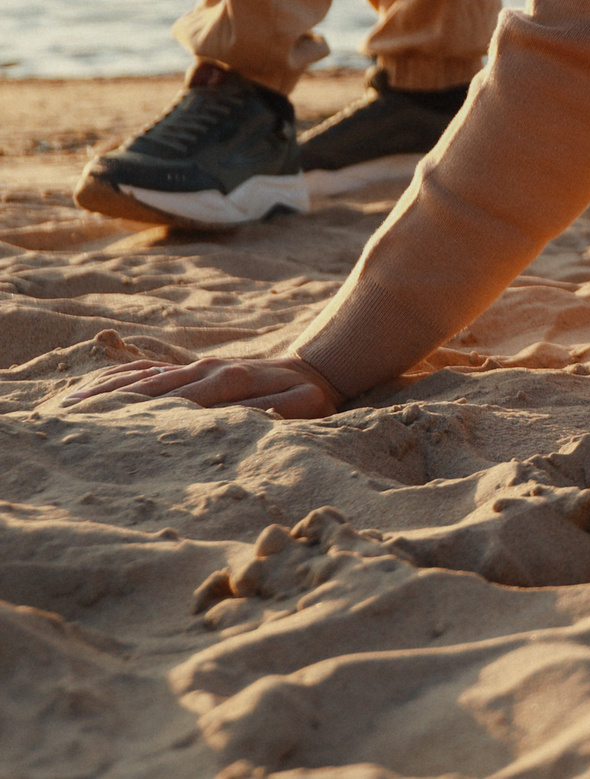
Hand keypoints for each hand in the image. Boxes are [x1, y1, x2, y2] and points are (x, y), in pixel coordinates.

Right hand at [66, 355, 342, 418]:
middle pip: (156, 389)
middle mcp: (208, 372)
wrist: (313, 367)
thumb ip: (283, 411)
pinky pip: (146, 374)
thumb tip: (256, 418)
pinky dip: (117, 382)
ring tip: (73, 407)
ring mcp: (196, 370)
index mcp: (232, 381)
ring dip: (110, 393)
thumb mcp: (305, 405)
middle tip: (82, 419)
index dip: (158, 410)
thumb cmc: (309, 396)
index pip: (187, 399)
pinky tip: (86, 393)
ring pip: (146, 380)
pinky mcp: (190, 372)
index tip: (127, 425)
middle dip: (121, 404)